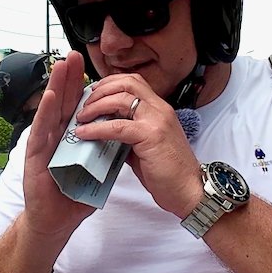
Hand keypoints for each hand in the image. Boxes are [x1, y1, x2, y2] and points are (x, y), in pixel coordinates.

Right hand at [20, 51, 95, 240]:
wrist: (56, 223)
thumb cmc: (73, 197)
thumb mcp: (96, 170)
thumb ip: (106, 152)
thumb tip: (125, 138)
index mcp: (71, 138)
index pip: (79, 107)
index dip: (85, 86)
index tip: (92, 66)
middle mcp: (55, 137)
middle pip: (64, 102)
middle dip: (69, 78)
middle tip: (75, 54)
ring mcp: (44, 145)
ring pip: (52, 111)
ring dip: (56, 87)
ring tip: (61, 66)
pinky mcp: (35, 158)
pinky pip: (42, 132)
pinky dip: (46, 114)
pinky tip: (51, 97)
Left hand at [72, 74, 202, 217]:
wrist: (190, 191)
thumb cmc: (169, 173)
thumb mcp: (145, 146)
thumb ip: (127, 134)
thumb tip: (103, 131)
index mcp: (159, 109)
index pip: (133, 82)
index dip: (109, 83)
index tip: (92, 95)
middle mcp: (160, 109)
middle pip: (126, 83)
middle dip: (100, 90)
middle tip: (84, 105)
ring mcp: (157, 120)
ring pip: (120, 99)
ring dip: (96, 106)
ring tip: (81, 118)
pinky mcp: (151, 136)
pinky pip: (118, 126)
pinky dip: (97, 128)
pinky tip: (84, 134)